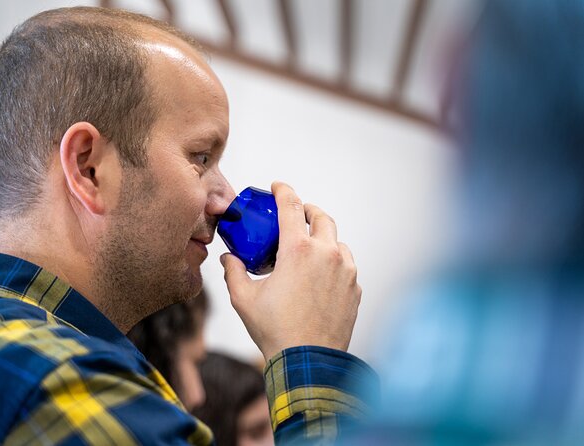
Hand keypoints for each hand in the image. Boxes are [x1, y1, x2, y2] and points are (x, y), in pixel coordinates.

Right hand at [221, 181, 361, 360]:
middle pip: (321, 216)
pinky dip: (334, 262)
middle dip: (308, 210)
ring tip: (309, 249)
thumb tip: (228, 259)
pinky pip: (346, 266)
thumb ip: (233, 272)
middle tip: (297, 215)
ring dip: (323, 238)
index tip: (278, 186)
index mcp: (297, 250)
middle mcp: (326, 254)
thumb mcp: (244, 298)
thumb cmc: (274, 330)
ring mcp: (345, 271)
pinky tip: (321, 276)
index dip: (283, 190)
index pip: (291, 205)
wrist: (308, 363)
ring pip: (337, 242)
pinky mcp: (355, 288)